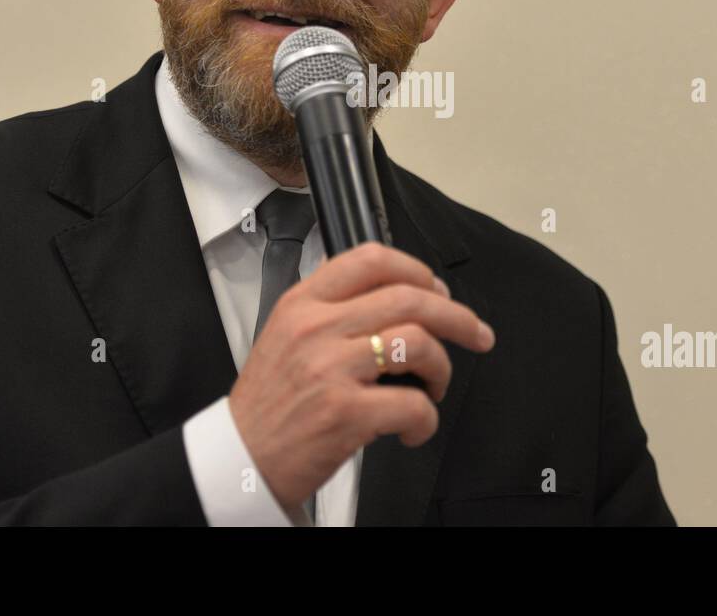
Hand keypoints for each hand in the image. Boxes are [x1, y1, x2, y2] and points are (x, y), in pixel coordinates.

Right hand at [228, 241, 494, 517]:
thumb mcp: (286, 335)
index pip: (371, 259)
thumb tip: (401, 298)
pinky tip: (414, 427)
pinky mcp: (345, 412)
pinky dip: (426, 419)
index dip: (418, 269)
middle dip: (457, 315)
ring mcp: (331, 368)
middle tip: (476, 332)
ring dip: (442, 366)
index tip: (440, 288)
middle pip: (409, 297)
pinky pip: (413, 404)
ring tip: (434, 385)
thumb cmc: (270, 402)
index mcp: (303, 303)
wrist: (241, 458)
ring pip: (418, 342)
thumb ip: (331, 310)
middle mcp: (316, 328)